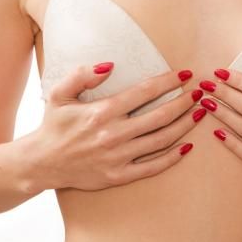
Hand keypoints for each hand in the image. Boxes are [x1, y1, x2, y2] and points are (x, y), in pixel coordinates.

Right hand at [30, 63, 205, 191]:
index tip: (185, 74)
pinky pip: (153, 166)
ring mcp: (118, 157)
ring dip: (184, 125)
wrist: (41, 163)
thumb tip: (110, 66)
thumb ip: (83, 75)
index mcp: (102, 112)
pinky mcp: (119, 175)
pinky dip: (173, 157)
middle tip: (200, 92)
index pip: (144, 92)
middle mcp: (113, 134)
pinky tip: (187, 146)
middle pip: (160, 116)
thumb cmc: (54, 125)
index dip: (168, 82)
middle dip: (184, 102)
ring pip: (161, 140)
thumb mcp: (60, 94)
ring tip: (200, 113)